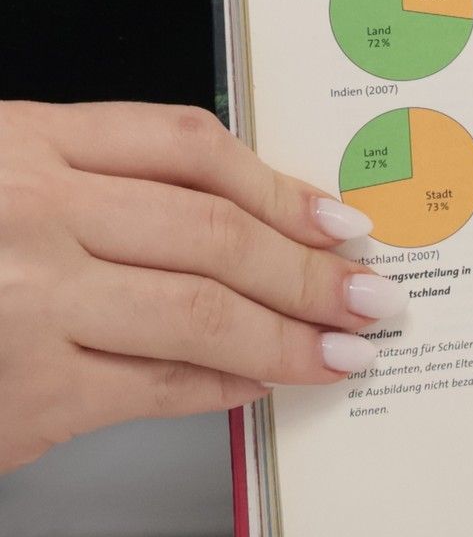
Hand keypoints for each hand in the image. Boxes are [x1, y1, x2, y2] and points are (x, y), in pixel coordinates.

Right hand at [0, 102, 401, 473]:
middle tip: (373, 293)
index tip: (341, 217)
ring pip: (204, 311)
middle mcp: (33, 213)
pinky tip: (259, 385)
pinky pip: (162, 386)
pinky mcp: (31, 394)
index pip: (189, 147)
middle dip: (312, 269)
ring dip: (292, 336)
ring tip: (345, 348)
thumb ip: (94, 186)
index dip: (282, 185)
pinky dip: (226, 386)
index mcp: (24, 142)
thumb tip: (241, 220)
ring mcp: (30, 304)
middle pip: (216, 232)